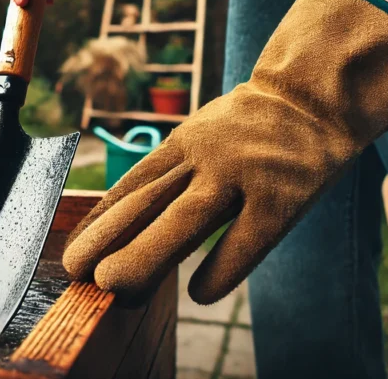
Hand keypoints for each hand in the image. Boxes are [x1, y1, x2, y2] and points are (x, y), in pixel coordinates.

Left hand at [62, 0, 387, 303]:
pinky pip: (248, 238)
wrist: (316, 94)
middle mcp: (204, 156)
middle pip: (148, 201)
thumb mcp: (204, 138)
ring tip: (113, 285)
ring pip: (187, 218)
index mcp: (182, 144)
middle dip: (108, 238)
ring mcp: (243, 174)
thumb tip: (131, 226)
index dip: (98, 222)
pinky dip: (222, 267)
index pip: (131, 187)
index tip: (71, 252)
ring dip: (146, 252)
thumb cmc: (252, 130)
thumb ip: (175, 177)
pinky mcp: (283, 196)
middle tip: (75, 272)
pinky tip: (200, 293)